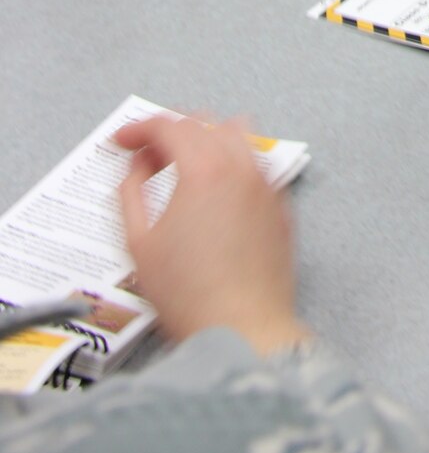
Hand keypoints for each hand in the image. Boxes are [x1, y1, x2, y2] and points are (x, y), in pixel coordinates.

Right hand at [116, 113, 308, 355]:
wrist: (243, 328)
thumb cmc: (188, 294)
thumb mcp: (140, 243)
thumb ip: (132, 192)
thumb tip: (138, 166)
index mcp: (204, 170)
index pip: (169, 126)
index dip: (140, 128)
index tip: (123, 141)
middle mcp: (241, 167)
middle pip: (204, 123)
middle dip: (170, 132)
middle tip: (146, 156)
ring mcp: (267, 185)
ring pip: (238, 136)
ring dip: (206, 138)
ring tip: (182, 165)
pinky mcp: (282, 206)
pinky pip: (257, 165)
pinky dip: (233, 163)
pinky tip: (217, 190)